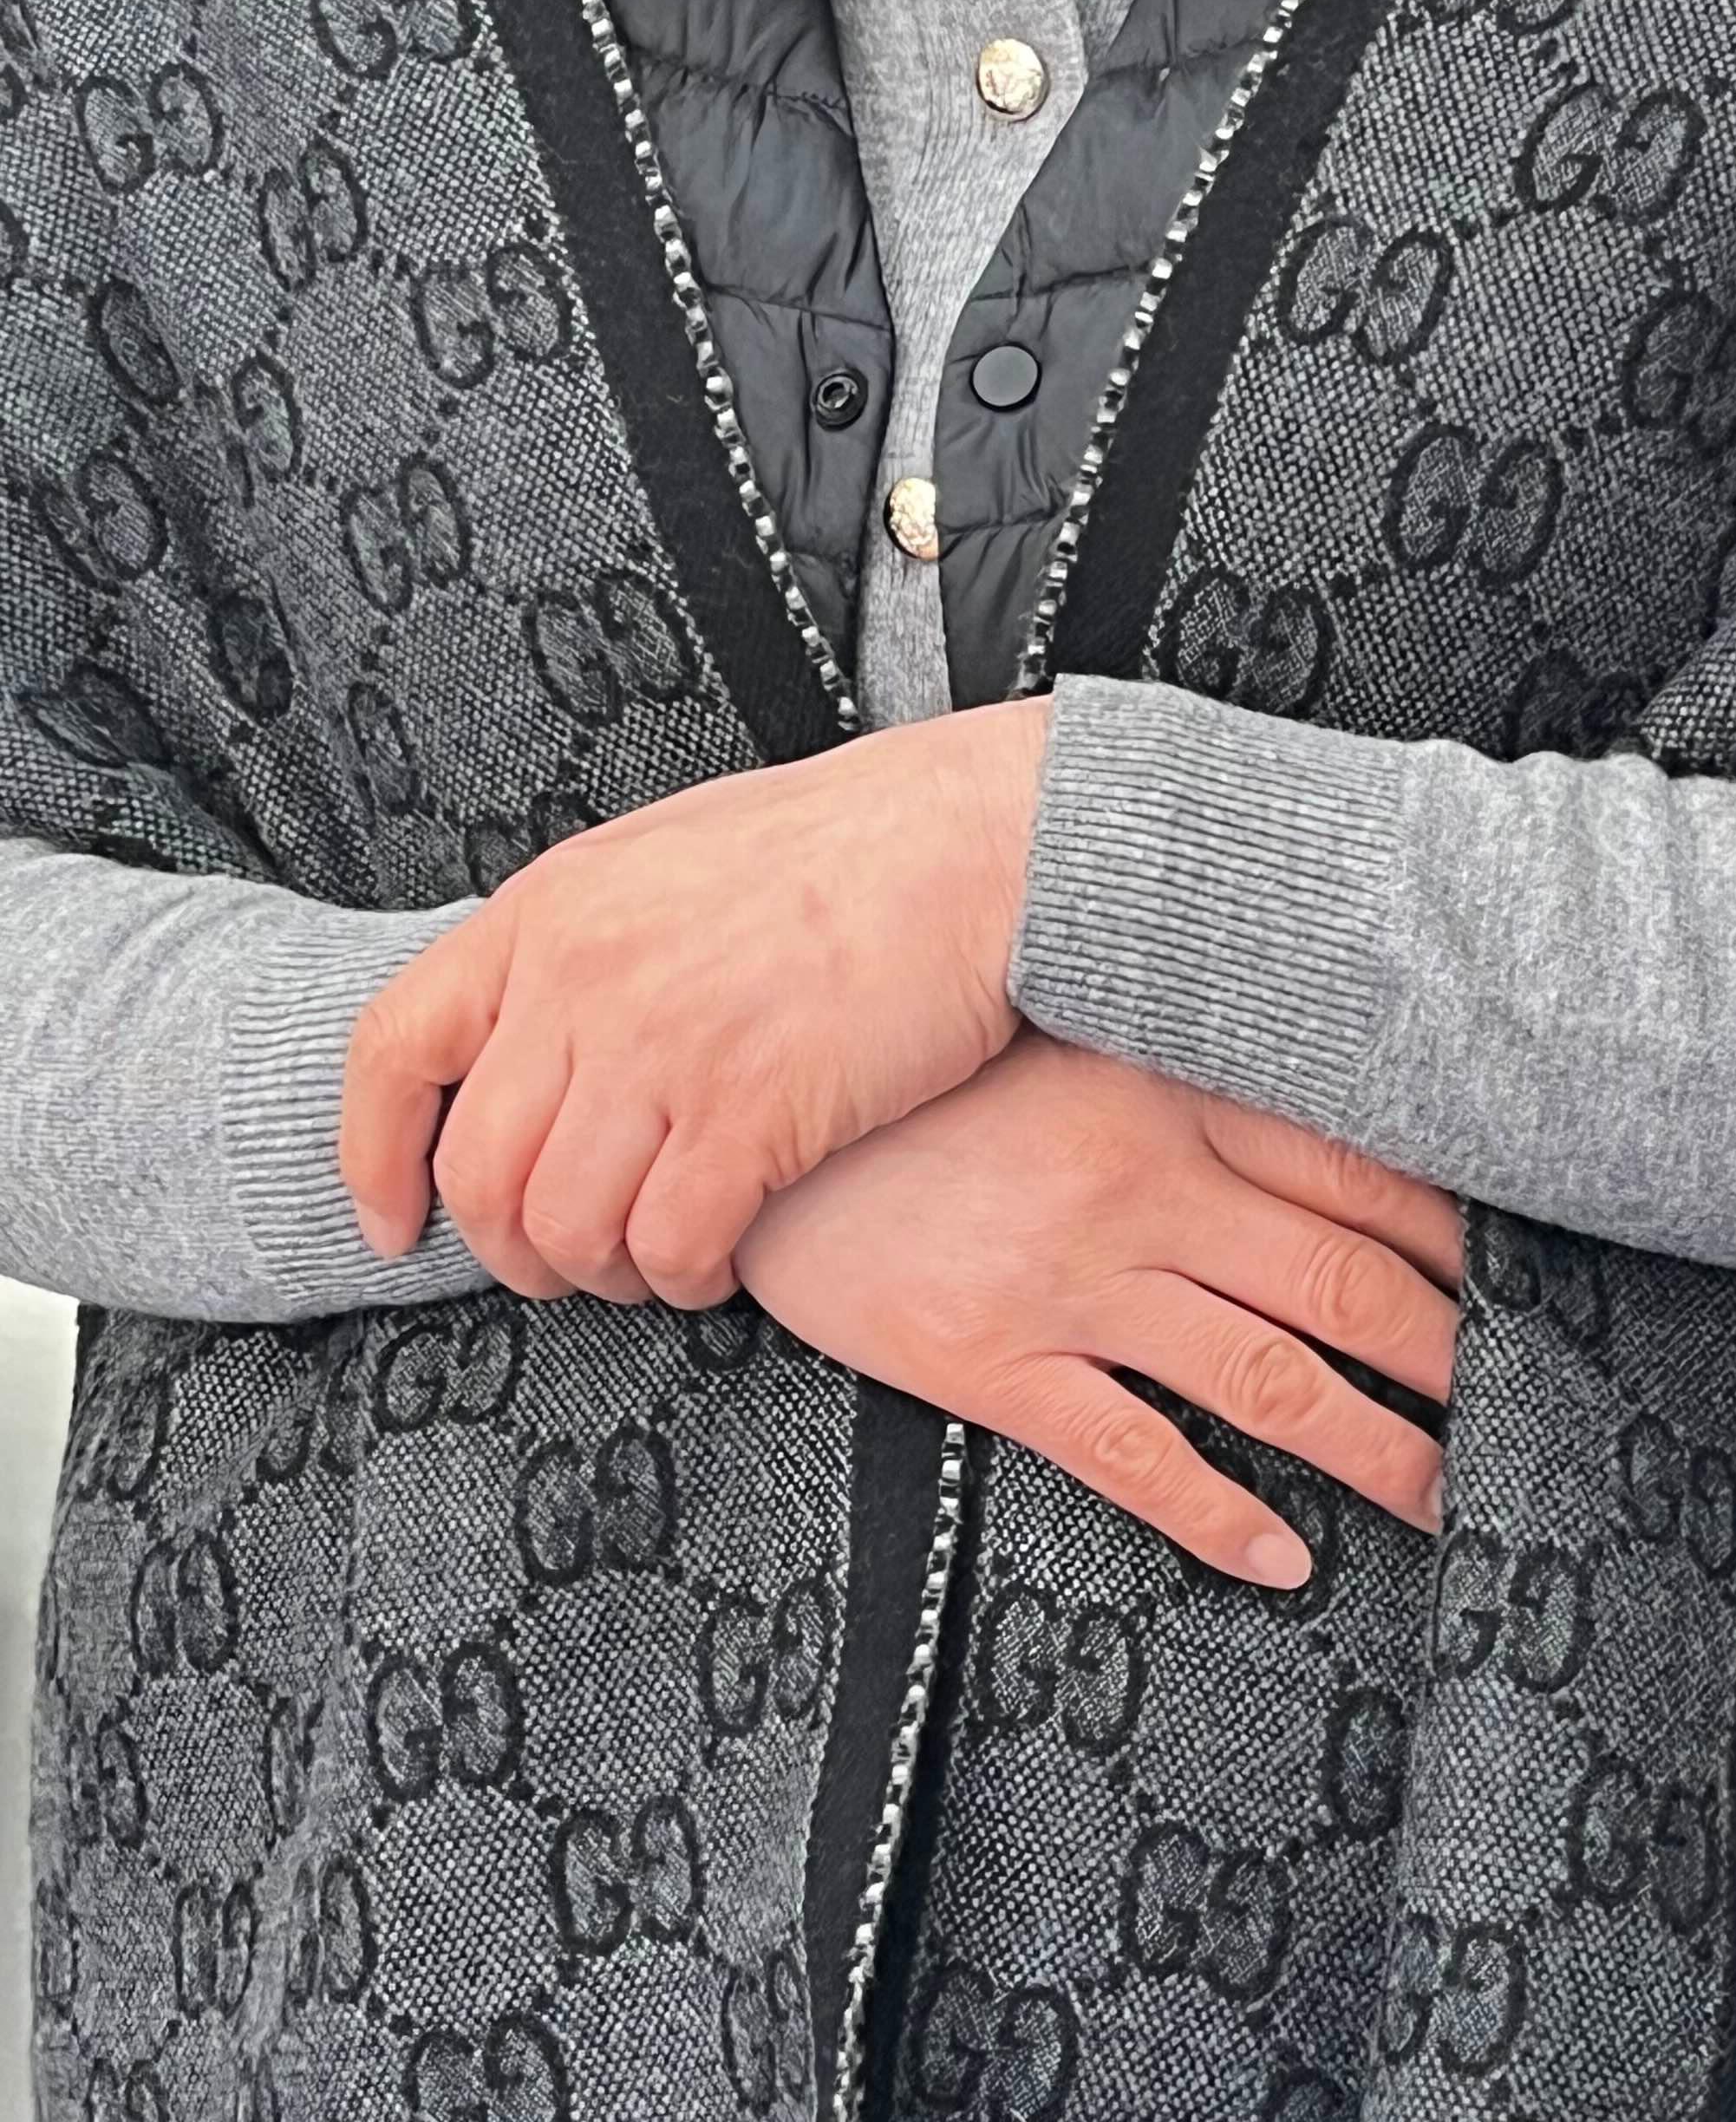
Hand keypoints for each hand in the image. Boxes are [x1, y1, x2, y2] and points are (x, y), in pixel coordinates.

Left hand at [339, 697, 1051, 1307]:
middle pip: (480, 1172)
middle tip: (564, 1268)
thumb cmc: (847, 850)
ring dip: (604, 1275)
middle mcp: (582, 980)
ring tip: (655, 1266)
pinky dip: (685, 1279)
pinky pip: (672, 1244)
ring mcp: (663, 1048)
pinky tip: (717, 1264)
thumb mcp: (665, 858)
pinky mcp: (753, 1111)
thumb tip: (538, 1038)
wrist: (975, 842)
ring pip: (569, 1228)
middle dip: (512, 1251)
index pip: (393, 1049)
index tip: (395, 1224)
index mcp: (547, 911)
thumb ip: (584, 946)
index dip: (374, 1157)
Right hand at [733, 1033, 1462, 1586]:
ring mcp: (1066, 1279)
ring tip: (1445, 1500)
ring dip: (1375, 1450)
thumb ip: (1186, 1073)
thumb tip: (1323, 1115)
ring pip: (1266, 1379)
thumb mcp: (1066, 1039)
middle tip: (1529, 1410)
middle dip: (1452, 1358)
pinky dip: (1220, 1515)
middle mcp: (1140, 1187)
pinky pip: (1132, 1454)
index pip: (1363, 1172)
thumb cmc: (920, 1078)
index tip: (1535, 1284)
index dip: (1464, 1240)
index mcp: (1171, 1093)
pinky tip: (1284, 1559)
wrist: (748, 1119)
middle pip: (1345, 1284)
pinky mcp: (989, 1359)